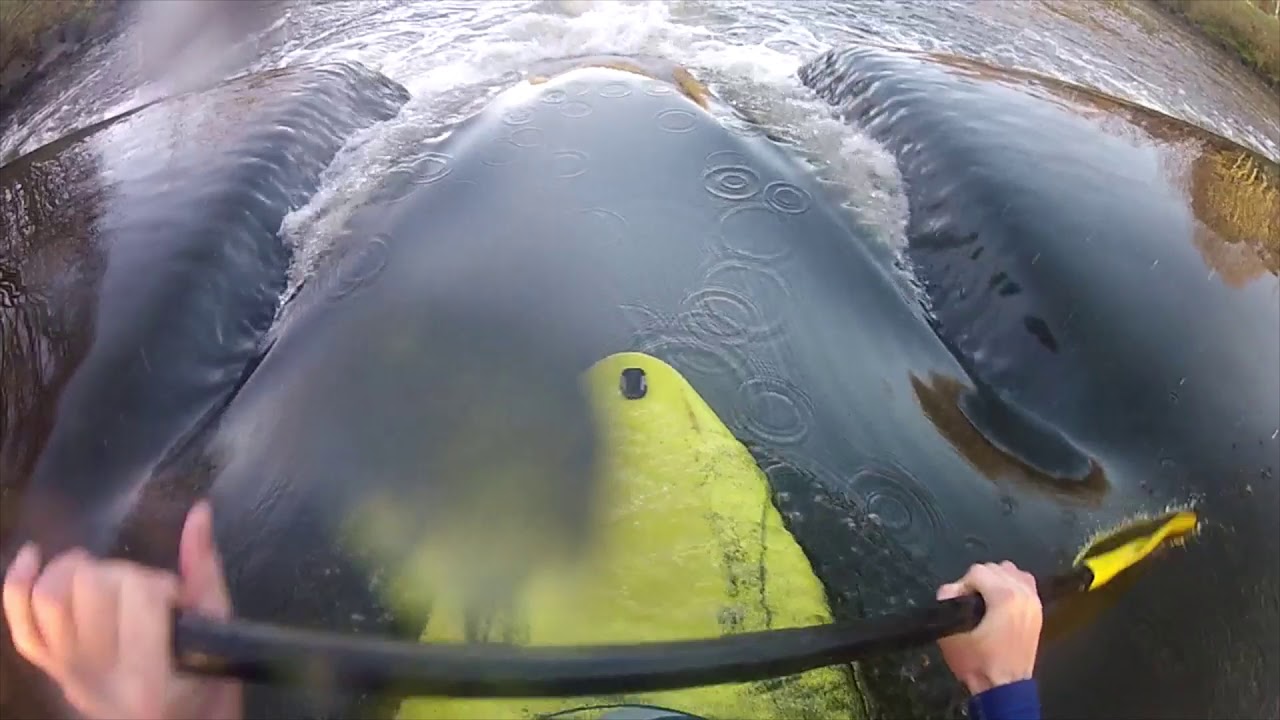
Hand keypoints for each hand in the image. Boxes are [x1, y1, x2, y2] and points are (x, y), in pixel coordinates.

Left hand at [3, 500, 241, 719]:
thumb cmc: (210, 686)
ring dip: (75, 571)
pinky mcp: (51, 672)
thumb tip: (200, 512)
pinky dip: (19, 584)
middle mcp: (99, 679)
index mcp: (151, 677)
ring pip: (50, 598)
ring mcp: (67, 677)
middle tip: (144, 593)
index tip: (177, 600)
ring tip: (100, 573)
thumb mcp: (219, 632)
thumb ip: (205, 571)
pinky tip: (33, 555)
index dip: (161, 585)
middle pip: (92, 588)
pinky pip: (21, 624)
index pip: (141, 596)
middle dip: (122, 576)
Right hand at [936, 561, 1041, 694]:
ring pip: (1011, 571)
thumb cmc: (978, 663)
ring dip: (995, 580)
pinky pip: (1025, 583)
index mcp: (1005, 597)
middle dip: (977, 581)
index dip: (961, 585)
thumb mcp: (952, 633)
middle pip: (995, 568)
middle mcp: (1023, 594)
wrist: (1004, 687)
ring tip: (984, 597)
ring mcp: (1034, 601)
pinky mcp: (1038, 610)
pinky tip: (1001, 598)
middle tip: (967, 601)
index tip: (955, 602)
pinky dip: (1012, 584)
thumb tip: (948, 590)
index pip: (977, 571)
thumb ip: (947, 603)